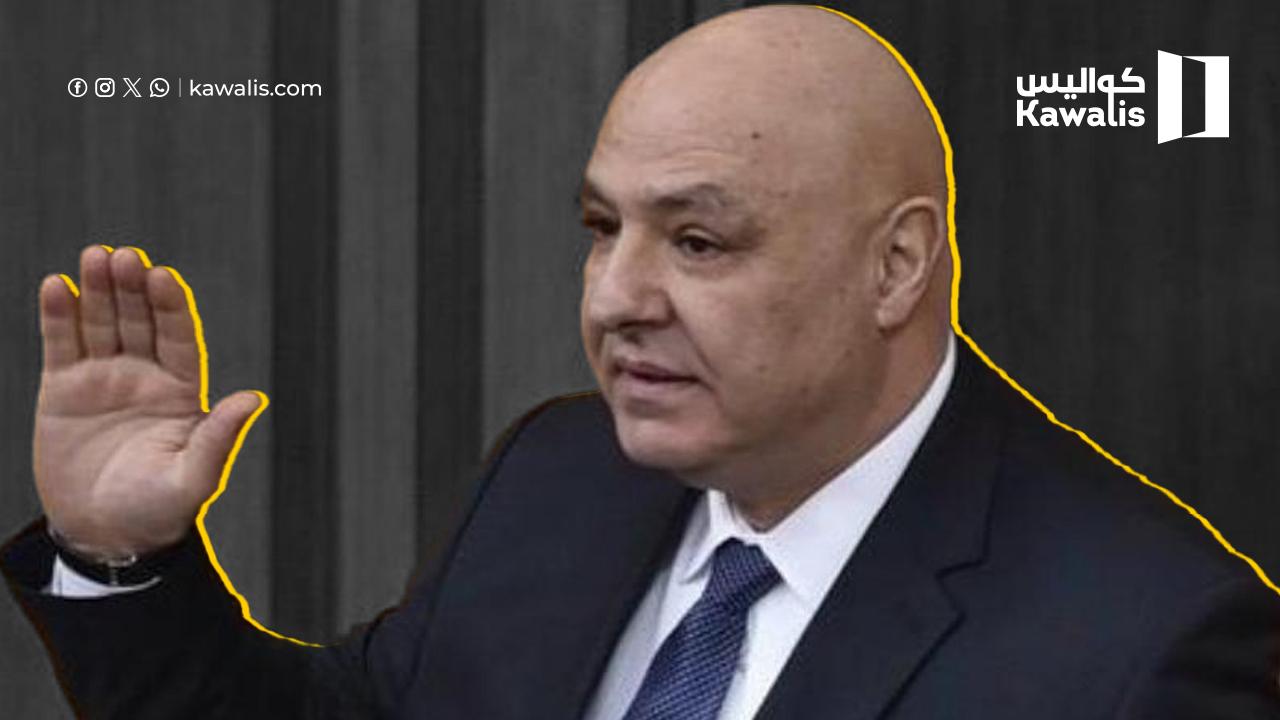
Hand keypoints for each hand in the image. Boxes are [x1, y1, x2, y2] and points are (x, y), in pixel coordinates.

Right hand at [33, 245, 264, 558]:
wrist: (104, 536)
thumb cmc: (158, 512)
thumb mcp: (193, 478)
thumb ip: (218, 437)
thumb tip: (253, 398)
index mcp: (181, 391)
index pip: (178, 337)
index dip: (171, 306)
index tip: (163, 277)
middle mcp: (145, 377)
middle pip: (140, 320)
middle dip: (132, 288)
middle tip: (123, 256)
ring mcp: (104, 379)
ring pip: (102, 323)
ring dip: (97, 290)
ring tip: (92, 257)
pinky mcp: (63, 389)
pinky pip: (62, 344)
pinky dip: (59, 315)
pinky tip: (57, 286)